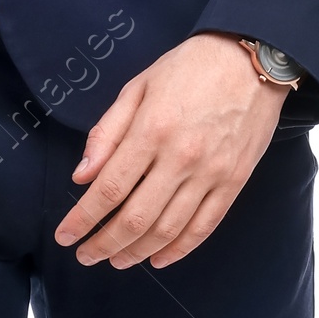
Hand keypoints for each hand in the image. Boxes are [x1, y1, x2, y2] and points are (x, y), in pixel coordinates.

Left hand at [53, 32, 287, 268]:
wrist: (253, 57)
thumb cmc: (190, 67)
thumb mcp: (138, 87)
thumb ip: (107, 133)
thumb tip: (81, 176)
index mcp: (152, 130)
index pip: (109, 189)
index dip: (82, 218)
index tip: (64, 236)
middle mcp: (182, 157)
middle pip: (135, 218)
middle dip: (103, 243)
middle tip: (85, 256)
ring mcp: (212, 173)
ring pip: (168, 229)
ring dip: (137, 252)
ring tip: (116, 260)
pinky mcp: (235, 181)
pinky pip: (204, 226)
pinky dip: (179, 249)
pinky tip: (158, 259)